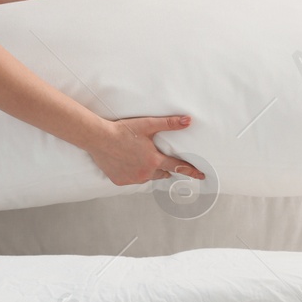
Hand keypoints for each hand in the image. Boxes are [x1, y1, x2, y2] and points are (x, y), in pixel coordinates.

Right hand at [85, 115, 204, 185]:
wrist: (99, 138)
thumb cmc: (123, 130)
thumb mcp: (148, 125)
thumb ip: (169, 124)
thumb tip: (188, 120)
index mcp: (154, 160)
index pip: (178, 167)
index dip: (191, 171)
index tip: (201, 175)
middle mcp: (145, 173)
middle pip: (162, 174)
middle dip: (163, 168)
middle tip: (157, 159)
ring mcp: (133, 179)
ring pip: (147, 177)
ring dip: (147, 171)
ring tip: (139, 158)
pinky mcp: (120, 181)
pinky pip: (132, 179)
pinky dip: (132, 173)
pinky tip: (126, 162)